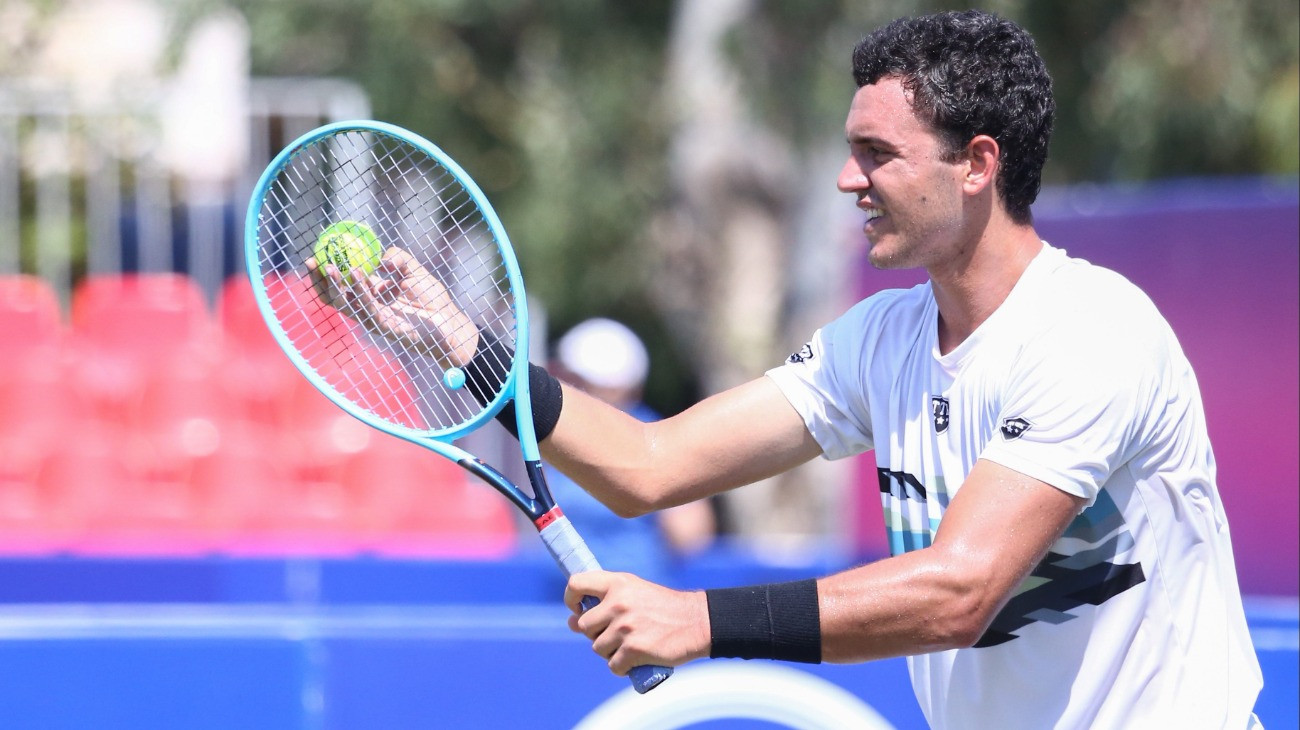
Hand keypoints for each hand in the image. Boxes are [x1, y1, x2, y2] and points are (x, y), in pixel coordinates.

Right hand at [307, 247, 478, 366]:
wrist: (448, 320)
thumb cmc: (431, 297)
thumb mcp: (413, 269)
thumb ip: (398, 258)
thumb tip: (381, 261)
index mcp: (369, 294)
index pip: (339, 285)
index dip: (324, 273)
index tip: (314, 255)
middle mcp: (367, 307)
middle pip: (334, 297)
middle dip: (319, 281)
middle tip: (312, 262)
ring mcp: (373, 318)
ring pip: (346, 304)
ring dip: (336, 285)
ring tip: (330, 266)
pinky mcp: (384, 326)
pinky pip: (368, 307)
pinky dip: (360, 290)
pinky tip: (356, 273)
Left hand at [564, 570, 710, 675]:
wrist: (697, 622)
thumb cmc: (664, 607)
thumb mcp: (635, 591)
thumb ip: (605, 601)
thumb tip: (570, 622)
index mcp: (617, 583)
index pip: (576, 584)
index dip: (570, 599)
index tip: (577, 609)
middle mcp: (618, 602)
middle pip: (583, 625)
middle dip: (595, 633)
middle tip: (616, 633)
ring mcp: (625, 627)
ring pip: (597, 647)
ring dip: (610, 651)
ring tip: (630, 645)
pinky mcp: (634, 649)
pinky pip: (613, 665)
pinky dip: (622, 667)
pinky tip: (635, 660)